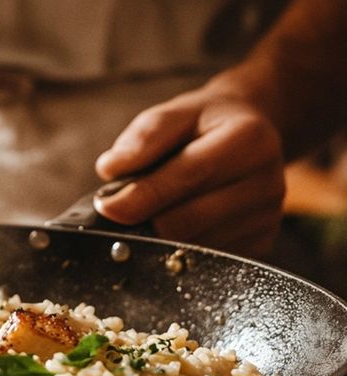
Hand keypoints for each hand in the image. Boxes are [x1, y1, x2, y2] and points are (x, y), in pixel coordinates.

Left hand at [93, 79, 285, 257]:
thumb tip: (110, 169)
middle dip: (144, 221)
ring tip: (144, 216)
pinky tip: (168, 229)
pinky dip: (177, 250)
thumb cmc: (203, 126)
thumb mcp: (174, 114)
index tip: (106, 206)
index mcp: (250, 140)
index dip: (143, 195)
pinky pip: (205, 261)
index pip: (189, 176)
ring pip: (194, 247)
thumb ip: (143, 137)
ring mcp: (268, 220)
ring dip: (158, 238)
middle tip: (115, 214)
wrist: (248, 135)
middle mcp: (269, 183)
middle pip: (190, 220)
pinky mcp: (260, 245)